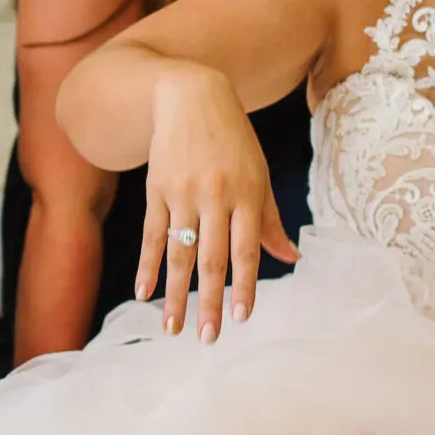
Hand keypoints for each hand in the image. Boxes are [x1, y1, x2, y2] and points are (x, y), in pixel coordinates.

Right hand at [136, 65, 299, 341]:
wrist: (190, 96)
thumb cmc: (234, 141)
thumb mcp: (259, 174)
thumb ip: (270, 219)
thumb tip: (291, 259)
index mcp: (247, 194)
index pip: (245, 250)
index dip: (243, 286)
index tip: (241, 318)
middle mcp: (215, 196)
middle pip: (211, 258)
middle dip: (209, 302)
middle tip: (207, 338)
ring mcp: (182, 194)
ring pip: (179, 253)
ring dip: (176, 294)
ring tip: (172, 328)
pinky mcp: (156, 190)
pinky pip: (151, 235)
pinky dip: (147, 265)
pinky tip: (144, 293)